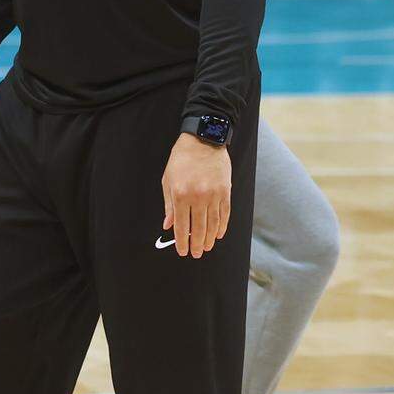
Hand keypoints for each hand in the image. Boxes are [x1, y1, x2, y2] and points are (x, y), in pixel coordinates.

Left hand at [160, 133, 230, 257]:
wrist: (203, 140)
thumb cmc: (182, 159)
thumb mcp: (168, 180)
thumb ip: (169, 204)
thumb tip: (168, 225)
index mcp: (181, 195)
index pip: (182, 226)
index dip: (182, 241)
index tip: (183, 251)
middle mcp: (198, 197)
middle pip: (199, 228)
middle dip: (197, 244)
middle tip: (197, 253)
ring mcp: (214, 195)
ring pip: (213, 224)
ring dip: (210, 238)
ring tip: (207, 247)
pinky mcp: (226, 191)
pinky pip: (225, 213)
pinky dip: (222, 226)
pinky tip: (219, 234)